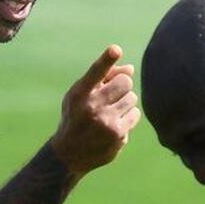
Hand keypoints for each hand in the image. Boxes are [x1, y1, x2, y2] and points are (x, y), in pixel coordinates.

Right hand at [49, 44, 140, 177]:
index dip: (106, 59)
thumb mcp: (80, 96)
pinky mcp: (118, 134)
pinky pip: (135, 114)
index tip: (115, 50)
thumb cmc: (77, 117)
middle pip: (125, 82)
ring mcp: (106, 121)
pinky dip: (128, 117)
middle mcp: (92, 106)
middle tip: (112, 95)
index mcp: (79, 93)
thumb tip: (131, 69)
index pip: (95, 72)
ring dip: (124, 102)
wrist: (69, 154)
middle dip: (122, 86)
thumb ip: (102, 79)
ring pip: (132, 98)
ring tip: (110, 112)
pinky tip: (114, 124)